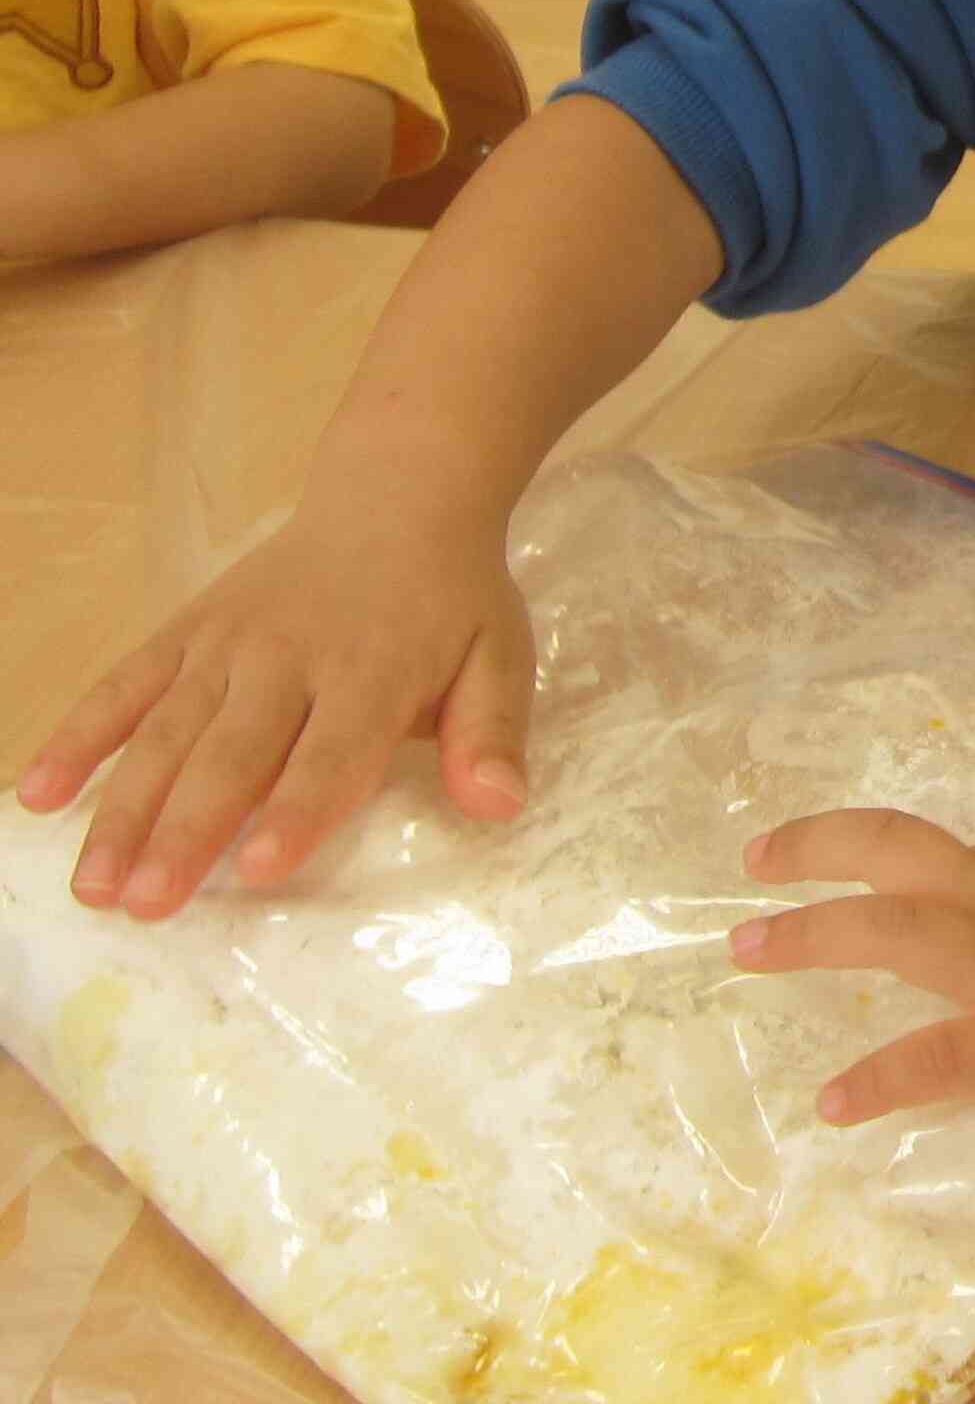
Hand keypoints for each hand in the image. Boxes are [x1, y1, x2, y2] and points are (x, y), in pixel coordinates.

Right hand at [18, 492, 534, 915]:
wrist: (396, 499)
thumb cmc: (451, 600)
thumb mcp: (499, 657)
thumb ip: (492, 733)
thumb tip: (499, 804)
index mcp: (372, 674)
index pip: (332, 753)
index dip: (297, 810)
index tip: (258, 867)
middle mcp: (289, 660)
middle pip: (232, 754)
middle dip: (187, 830)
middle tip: (147, 904)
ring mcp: (226, 645)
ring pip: (166, 732)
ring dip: (125, 808)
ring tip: (95, 885)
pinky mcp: (185, 631)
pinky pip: (123, 685)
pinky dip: (79, 736)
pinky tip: (40, 795)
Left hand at [731, 742, 974, 1123]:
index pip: (932, 846)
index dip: (849, 842)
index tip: (788, 850)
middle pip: (899, 864)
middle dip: (817, 861)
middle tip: (752, 871)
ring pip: (906, 935)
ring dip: (820, 937)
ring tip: (747, 952)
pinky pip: (953, 1060)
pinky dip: (888, 1079)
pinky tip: (831, 1103)